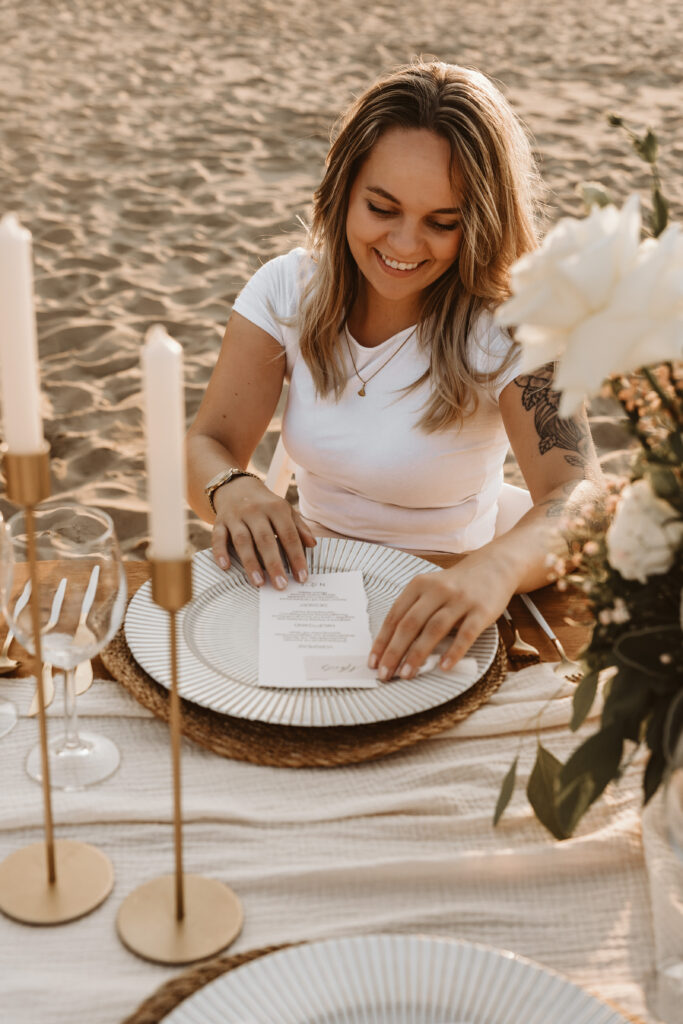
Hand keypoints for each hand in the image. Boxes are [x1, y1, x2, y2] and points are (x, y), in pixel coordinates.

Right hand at [212, 476, 315, 588]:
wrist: (237, 487)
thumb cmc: (266, 505)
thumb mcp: (285, 510)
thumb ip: (299, 527)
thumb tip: (312, 544)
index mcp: (276, 508)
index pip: (288, 535)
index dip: (296, 557)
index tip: (302, 577)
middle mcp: (255, 511)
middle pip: (265, 540)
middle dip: (274, 564)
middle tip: (281, 585)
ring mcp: (236, 516)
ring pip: (242, 541)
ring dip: (250, 563)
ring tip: (259, 583)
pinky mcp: (220, 522)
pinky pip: (218, 537)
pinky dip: (220, 552)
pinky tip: (225, 567)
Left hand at [368, 550, 515, 678]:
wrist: (494, 566)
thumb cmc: (456, 585)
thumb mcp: (430, 589)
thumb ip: (415, 611)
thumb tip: (394, 647)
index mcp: (419, 585)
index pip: (395, 616)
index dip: (382, 640)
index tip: (373, 662)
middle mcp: (437, 590)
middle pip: (410, 623)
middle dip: (394, 651)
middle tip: (385, 674)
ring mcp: (460, 600)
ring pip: (434, 629)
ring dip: (418, 654)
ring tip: (406, 674)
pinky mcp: (481, 610)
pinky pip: (466, 633)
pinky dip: (454, 651)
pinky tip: (444, 667)